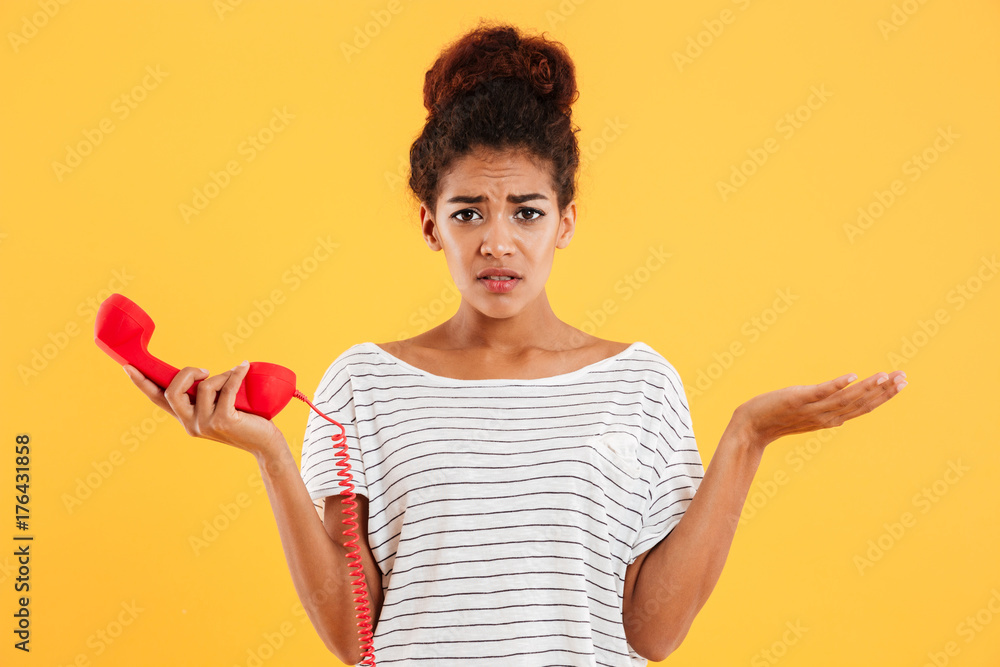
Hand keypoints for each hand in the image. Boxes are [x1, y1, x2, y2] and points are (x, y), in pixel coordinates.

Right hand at [122, 361, 285, 456]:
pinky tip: (244, 367)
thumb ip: (206, 395)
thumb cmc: (245, 421)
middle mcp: (191, 424)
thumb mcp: (219, 406)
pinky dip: (236, 374)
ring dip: (222, 376)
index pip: (158, 399)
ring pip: (204, 386)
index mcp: (186, 419)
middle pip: (173, 390)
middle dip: (188, 372)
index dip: (142, 382)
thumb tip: (202, 374)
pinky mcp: (223, 421)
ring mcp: (205, 425)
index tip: (128, 366)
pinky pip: (226, 387)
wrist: (266, 444)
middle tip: (206, 371)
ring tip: (237, 377)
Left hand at [735, 370, 907, 450]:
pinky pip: (820, 393)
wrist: (750, 426)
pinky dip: (837, 385)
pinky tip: (851, 376)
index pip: (863, 406)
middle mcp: (825, 416)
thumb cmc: (778, 416)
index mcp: (830, 418)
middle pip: (860, 404)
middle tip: (904, 377)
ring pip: (845, 399)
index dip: (884, 395)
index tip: (902, 381)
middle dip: (884, 391)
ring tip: (885, 376)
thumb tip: (842, 389)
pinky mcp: (797, 400)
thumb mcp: (808, 410)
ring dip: (867, 388)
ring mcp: (812, 409)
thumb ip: (826, 402)